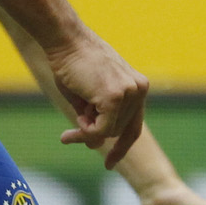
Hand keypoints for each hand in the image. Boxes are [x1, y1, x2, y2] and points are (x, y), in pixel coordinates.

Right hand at [47, 27, 148, 168]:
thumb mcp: (88, 97)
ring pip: (109, 132)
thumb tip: (96, 145)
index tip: (109, 164)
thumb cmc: (72, 64)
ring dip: (86, 130)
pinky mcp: (116, 97)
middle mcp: (139, 89)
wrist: (66, 40)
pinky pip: (101, 130)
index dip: (121, 147)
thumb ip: (96, 119)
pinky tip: (75, 119)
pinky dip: (85, 131)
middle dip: (93, 135)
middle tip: (67, 137)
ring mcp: (130, 93)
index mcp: (138, 87)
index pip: (134, 125)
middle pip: (118, 131)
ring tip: (72, 114)